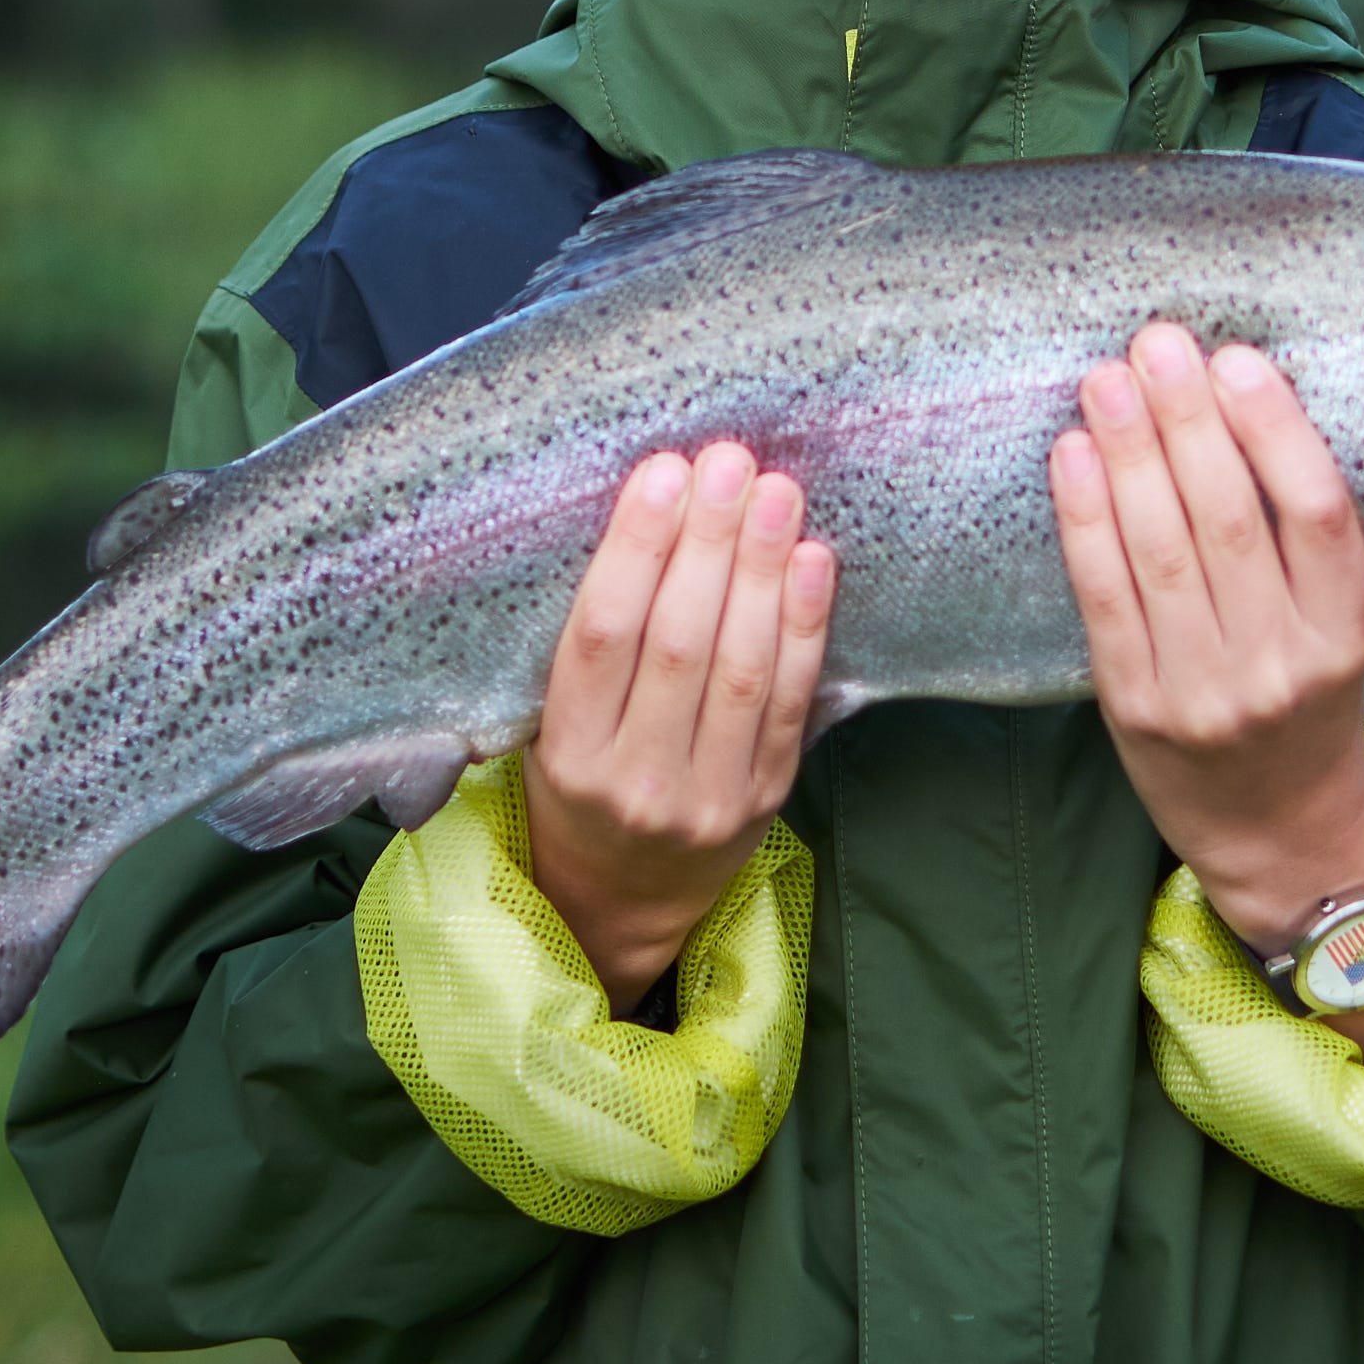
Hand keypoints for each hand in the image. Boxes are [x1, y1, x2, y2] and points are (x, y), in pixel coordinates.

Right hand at [525, 444, 836, 1011]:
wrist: (621, 902)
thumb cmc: (580, 785)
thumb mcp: (551, 728)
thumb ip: (592, 645)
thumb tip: (650, 513)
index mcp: (567, 754)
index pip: (602, 637)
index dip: (635, 549)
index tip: (662, 473)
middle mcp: (637, 780)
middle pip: (679, 643)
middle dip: (709, 542)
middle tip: (730, 462)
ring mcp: (708, 796)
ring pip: (742, 669)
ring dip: (763, 570)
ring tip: (776, 493)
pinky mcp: (766, 798)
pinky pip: (791, 703)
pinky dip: (805, 626)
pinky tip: (812, 561)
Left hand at [1053, 325, 1363, 1054]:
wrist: (1276, 832)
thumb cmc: (1304, 703)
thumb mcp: (1336, 627)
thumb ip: (1300, 541)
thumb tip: (1233, 404)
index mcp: (1342, 632)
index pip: (1316, 513)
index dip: (1275, 429)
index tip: (1237, 359)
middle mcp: (1278, 662)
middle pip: (1229, 518)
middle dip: (1187, 420)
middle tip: (1156, 343)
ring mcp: (1202, 689)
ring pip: (1161, 549)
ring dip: (1129, 452)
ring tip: (1108, 380)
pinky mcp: (1135, 705)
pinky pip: (1106, 594)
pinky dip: (1086, 518)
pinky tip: (1075, 455)